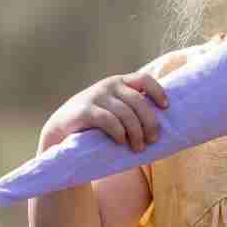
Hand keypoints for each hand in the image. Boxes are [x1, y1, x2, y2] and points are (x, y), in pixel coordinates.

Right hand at [38, 72, 168, 153]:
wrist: (61, 132)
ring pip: (126, 113)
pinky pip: (109, 120)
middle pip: (139, 101)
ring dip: (137, 132)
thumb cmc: (95, 126)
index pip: (144, 79)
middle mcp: (108, 86)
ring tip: (138, 147)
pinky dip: (119, 132)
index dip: (158, 91)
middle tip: (152, 140)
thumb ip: (131, 110)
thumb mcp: (114, 112)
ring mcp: (96, 96)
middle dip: (149, 122)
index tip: (166, 108)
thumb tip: (160, 125)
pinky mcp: (85, 110)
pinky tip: (121, 141)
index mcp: (119, 83)